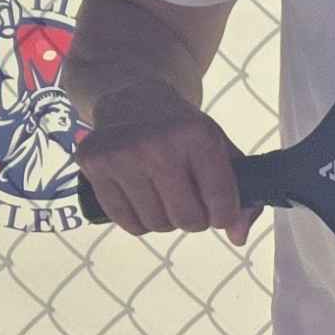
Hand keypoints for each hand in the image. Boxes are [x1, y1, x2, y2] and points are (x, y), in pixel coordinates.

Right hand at [78, 101, 249, 241]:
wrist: (132, 98)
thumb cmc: (182, 129)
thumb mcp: (218, 147)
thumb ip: (240, 192)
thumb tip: (238, 237)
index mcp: (197, 136)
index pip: (219, 201)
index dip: (224, 216)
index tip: (219, 211)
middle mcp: (158, 145)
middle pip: (187, 219)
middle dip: (194, 219)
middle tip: (190, 203)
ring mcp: (122, 155)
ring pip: (156, 224)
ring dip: (166, 221)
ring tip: (165, 197)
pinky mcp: (94, 164)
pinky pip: (126, 221)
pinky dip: (139, 221)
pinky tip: (143, 199)